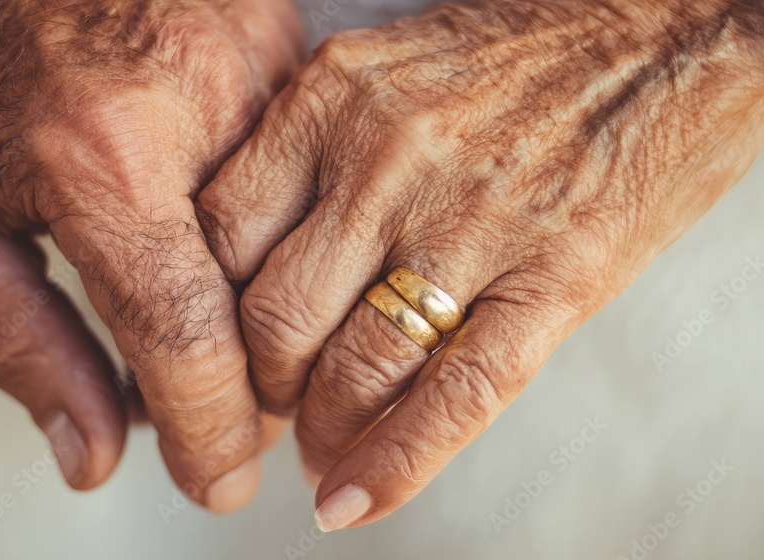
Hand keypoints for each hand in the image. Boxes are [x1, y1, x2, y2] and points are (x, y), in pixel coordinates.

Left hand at [0, 0, 300, 510]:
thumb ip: (18, 342)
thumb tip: (95, 448)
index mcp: (99, 152)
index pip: (189, 334)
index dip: (210, 427)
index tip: (217, 473)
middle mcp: (196, 91)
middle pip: (262, 288)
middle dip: (245, 368)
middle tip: (205, 394)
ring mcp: (247, 47)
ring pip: (290, 222)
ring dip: (256, 282)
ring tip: (200, 298)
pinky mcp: (268, 22)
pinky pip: (293, 154)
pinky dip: (263, 205)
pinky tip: (209, 207)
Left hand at [198, 0, 763, 526]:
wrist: (672, 35)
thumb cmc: (522, 52)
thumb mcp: (387, 68)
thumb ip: (314, 152)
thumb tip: (259, 259)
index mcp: (335, 97)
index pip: (222, 235)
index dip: (209, 312)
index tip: (217, 344)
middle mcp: (387, 158)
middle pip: (274, 316)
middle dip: (260, 385)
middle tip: (270, 404)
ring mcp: (471, 221)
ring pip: (353, 368)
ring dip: (321, 431)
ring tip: (322, 448)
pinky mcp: (553, 277)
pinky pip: (456, 396)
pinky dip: (396, 464)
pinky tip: (357, 501)